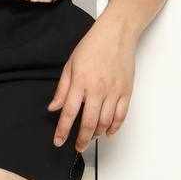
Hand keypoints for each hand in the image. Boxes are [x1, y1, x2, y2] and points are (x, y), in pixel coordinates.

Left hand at [47, 11, 135, 151]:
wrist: (117, 33)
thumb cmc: (93, 45)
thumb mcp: (71, 64)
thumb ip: (62, 88)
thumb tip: (54, 107)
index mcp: (81, 82)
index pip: (69, 113)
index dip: (62, 130)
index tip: (58, 141)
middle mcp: (97, 89)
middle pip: (89, 122)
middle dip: (81, 139)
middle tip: (77, 147)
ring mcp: (113, 91)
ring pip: (105, 122)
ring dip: (97, 134)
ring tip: (90, 137)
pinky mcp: (126, 91)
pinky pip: (121, 115)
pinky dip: (114, 127)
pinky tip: (108, 131)